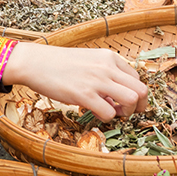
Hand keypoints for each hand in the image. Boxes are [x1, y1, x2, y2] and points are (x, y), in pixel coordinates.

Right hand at [2, 43, 148, 121]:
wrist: (34, 62)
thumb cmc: (58, 63)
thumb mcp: (87, 61)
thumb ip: (104, 75)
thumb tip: (115, 98)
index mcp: (109, 57)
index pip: (137, 78)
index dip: (134, 94)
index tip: (123, 101)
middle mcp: (107, 67)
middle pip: (141, 90)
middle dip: (139, 106)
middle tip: (126, 112)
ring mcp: (97, 81)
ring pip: (132, 100)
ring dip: (126, 113)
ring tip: (112, 113)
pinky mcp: (84, 94)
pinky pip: (110, 113)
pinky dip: (107, 118)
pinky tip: (95, 113)